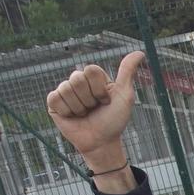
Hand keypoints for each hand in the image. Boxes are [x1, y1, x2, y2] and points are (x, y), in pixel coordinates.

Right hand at [46, 51, 144, 170]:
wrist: (101, 142)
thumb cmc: (114, 120)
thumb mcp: (124, 95)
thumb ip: (127, 72)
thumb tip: (139, 52)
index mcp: (94, 77)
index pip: (91, 70)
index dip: (99, 89)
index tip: (105, 101)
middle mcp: (78, 81)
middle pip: (77, 78)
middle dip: (89, 98)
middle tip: (94, 109)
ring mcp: (65, 91)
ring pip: (66, 89)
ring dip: (79, 107)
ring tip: (84, 114)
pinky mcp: (54, 103)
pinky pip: (55, 98)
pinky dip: (66, 110)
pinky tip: (72, 116)